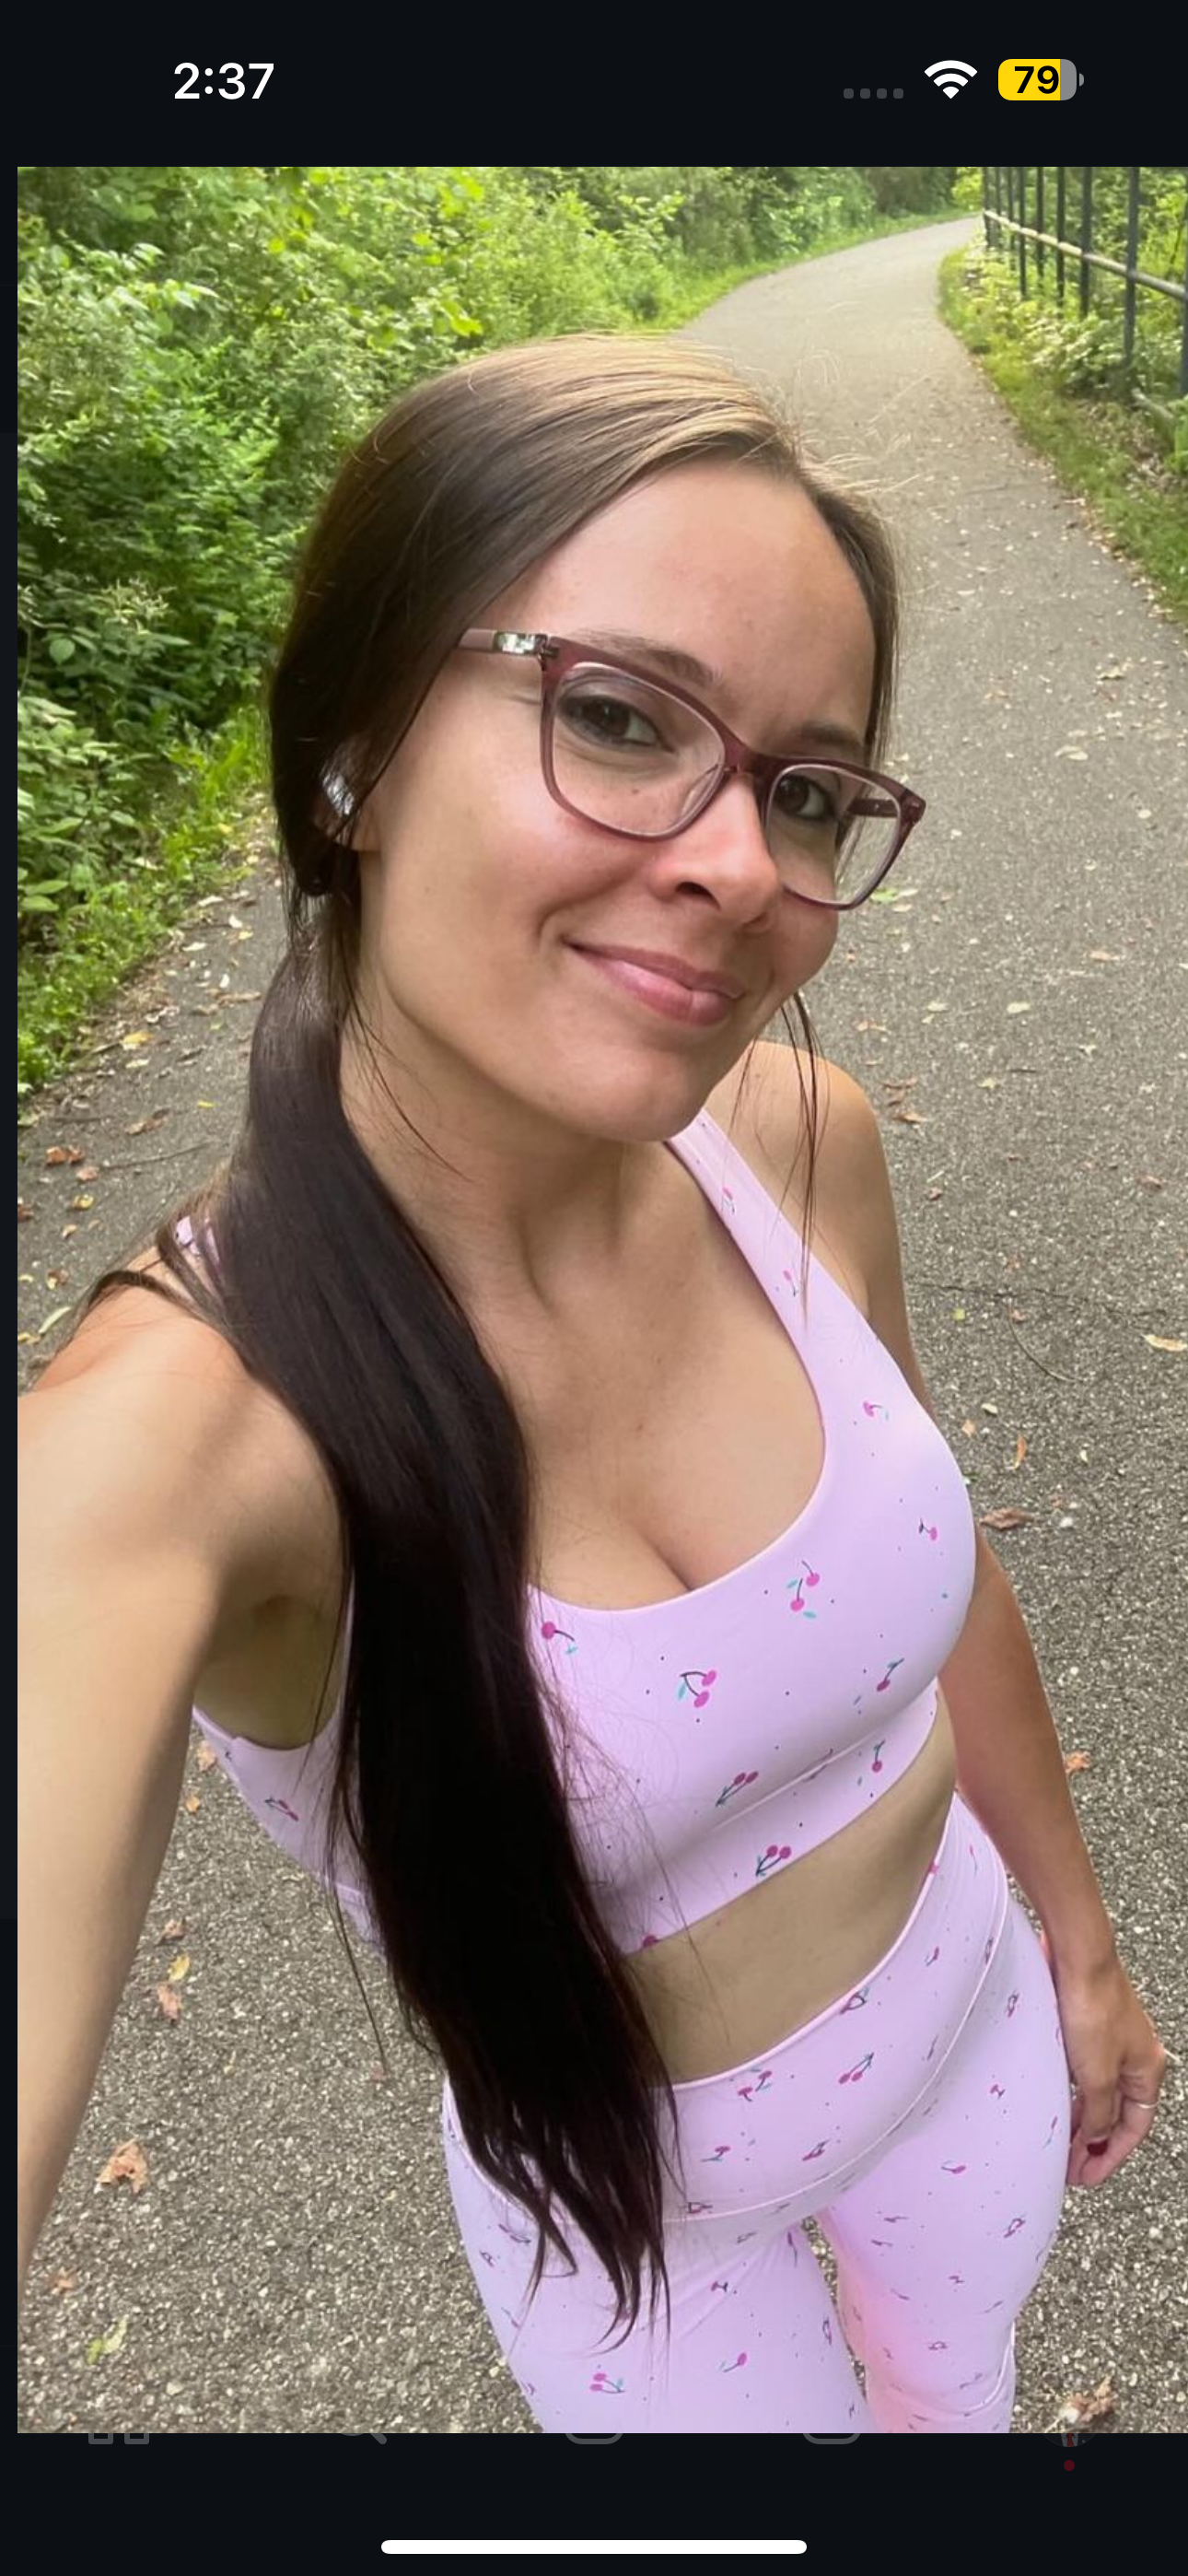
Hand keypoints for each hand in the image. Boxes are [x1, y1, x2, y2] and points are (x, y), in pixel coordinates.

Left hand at [1038, 1931, 1167, 2188]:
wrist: (1076, 1956)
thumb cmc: (1093, 2007)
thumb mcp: (1096, 2074)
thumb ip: (1099, 2113)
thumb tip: (1096, 2139)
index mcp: (1147, 2070)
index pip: (1134, 2128)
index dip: (1111, 2155)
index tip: (1087, 2176)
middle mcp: (1132, 2056)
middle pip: (1115, 2112)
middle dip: (1093, 2142)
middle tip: (1069, 2167)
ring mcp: (1109, 2040)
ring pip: (1097, 2093)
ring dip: (1080, 2119)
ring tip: (1057, 2142)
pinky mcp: (1085, 2025)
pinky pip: (1080, 2073)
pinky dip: (1068, 2093)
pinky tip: (1050, 2101)